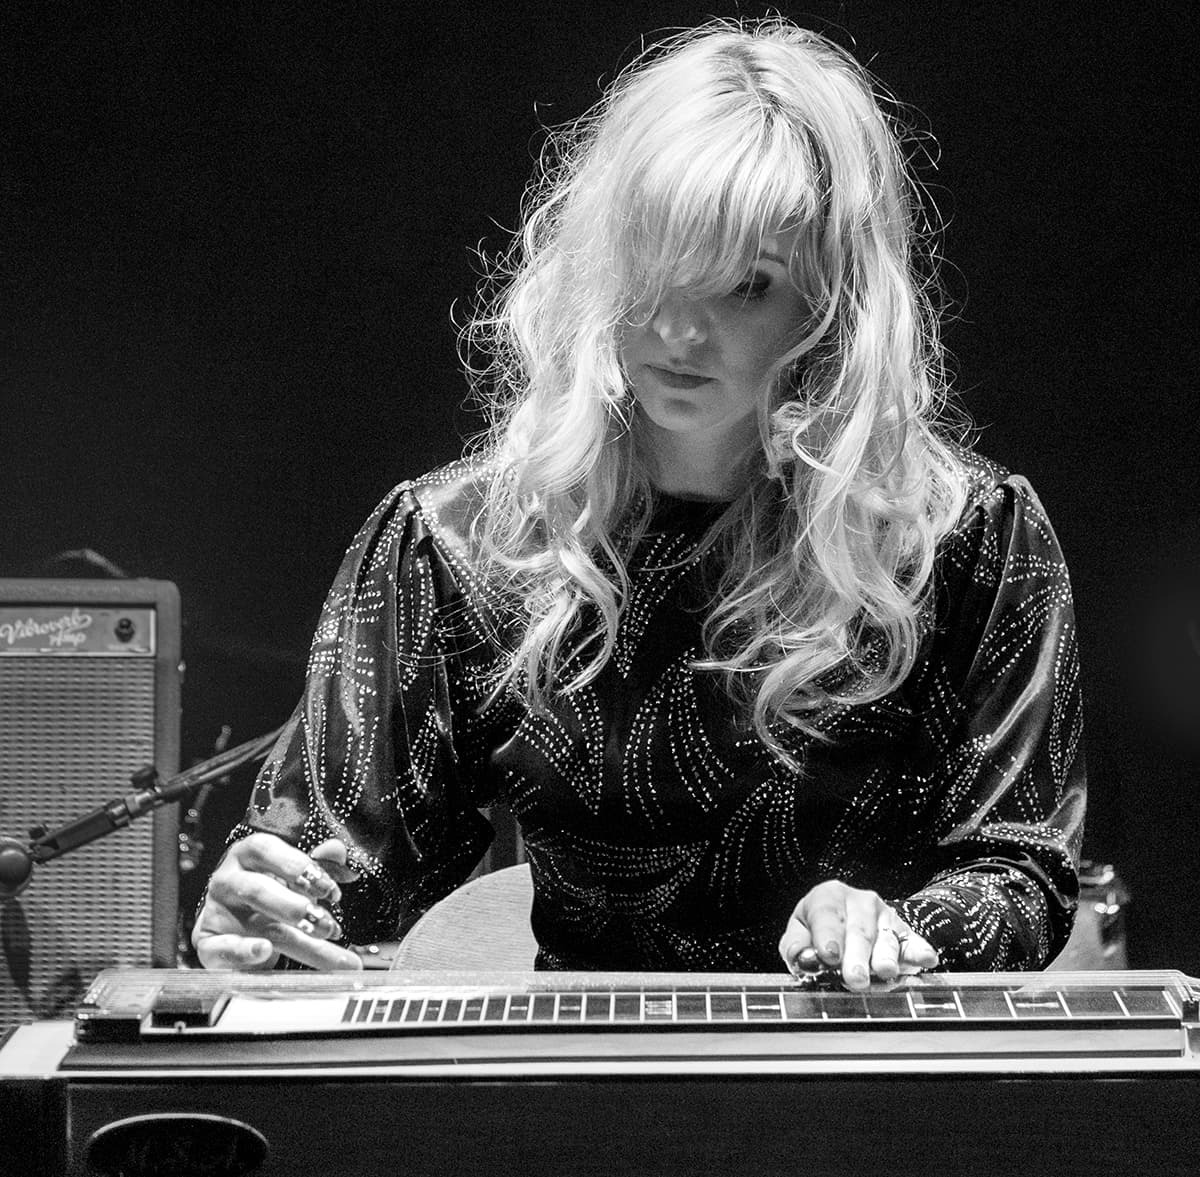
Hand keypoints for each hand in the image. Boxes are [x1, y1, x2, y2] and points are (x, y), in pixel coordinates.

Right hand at [193, 833, 363, 970]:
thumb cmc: (271, 894)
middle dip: (297, 907)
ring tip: (320, 941)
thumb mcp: (293, 876)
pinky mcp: (208, 943)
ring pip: (253, 922)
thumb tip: (338, 851)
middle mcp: (229, 880)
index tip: (330, 890)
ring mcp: (216, 912)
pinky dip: (244, 951)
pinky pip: (222, 949)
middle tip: (329, 925)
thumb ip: (318, 864)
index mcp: (249, 855)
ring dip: (293, 934)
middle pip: (259, 889)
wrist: (233, 928)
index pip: (268, 850)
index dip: (300, 867)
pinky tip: (265, 951)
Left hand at [778, 879, 937, 990]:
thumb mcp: (800, 931)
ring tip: (883, 972)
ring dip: (885, 958)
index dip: (827, 936)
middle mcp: (859, 902)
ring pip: (886, 939)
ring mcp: (884, 916)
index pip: (826, 915)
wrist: (847, 919)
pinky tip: (928, 958)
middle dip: (857, 957)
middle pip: (859, 932)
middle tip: (854, 978)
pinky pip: (912, 943)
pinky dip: (920, 952)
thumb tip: (802, 958)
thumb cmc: (818, 930)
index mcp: (828, 897)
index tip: (828, 955)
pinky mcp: (904, 933)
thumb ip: (796, 945)